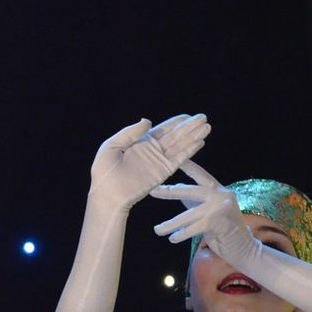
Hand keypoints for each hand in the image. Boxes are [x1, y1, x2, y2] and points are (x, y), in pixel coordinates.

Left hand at [89, 114, 210, 210]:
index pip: (161, 130)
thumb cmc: (104, 172)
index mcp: (139, 142)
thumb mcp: (111, 146)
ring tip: (207, 126)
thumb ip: (129, 133)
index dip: (175, 122)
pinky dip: (190, 150)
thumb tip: (148, 121)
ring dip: (193, 136)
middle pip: (174, 135)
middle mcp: (152, 150)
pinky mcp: (163, 172)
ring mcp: (158, 161)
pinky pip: (179, 159)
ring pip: (180, 145)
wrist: (107, 194)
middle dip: (189, 126)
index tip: (188, 116)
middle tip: (203, 117)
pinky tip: (200, 141)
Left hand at [149, 160, 255, 262]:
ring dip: (170, 224)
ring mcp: (220, 208)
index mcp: (218, 190)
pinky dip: (181, 234)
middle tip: (153, 191)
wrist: (243, 248)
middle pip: (191, 190)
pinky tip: (173, 238)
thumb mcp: (208, 210)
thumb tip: (175, 187)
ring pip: (188, 215)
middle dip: (170, 192)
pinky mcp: (218, 222)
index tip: (173, 158)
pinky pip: (193, 228)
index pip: (201, 175)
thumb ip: (193, 199)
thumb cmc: (224, 230)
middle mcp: (221, 195)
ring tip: (157, 230)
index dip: (188, 166)